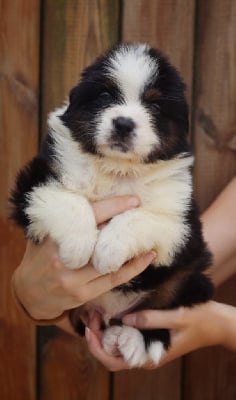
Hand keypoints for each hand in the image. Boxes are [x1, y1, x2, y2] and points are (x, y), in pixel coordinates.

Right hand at [12, 196, 154, 320]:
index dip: (111, 208)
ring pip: (110, 262)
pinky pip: (113, 279)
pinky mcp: (83, 294)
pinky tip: (147, 258)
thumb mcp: (42, 235)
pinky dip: (132, 268)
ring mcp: (74, 280)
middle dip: (125, 227)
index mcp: (54, 240)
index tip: (132, 200)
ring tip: (150, 235)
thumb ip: (59, 220)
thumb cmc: (38, 258)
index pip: (87, 219)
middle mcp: (64, 260)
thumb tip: (83, 196)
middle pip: (101, 240)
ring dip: (133, 249)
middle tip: (145, 216)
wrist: (29, 294)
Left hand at [86, 301, 235, 369]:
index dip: (97, 348)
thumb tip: (124, 320)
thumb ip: (152, 319)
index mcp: (149, 356)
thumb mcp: (177, 317)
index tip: (89, 330)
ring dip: (103, 332)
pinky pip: (125, 337)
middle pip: (110, 354)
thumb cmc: (200, 321)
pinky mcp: (148, 337)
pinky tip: (109, 312)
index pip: (114, 361)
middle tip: (91, 315)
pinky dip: (114, 327)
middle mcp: (144, 354)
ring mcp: (145, 346)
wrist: (216, 324)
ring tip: (96, 313)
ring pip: (116, 346)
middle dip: (96, 338)